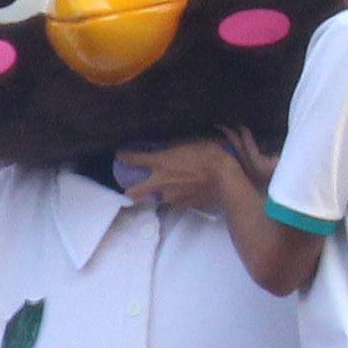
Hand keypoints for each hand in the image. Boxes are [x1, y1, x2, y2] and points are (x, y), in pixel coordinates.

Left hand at [110, 140, 229, 220]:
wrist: (226, 179)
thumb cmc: (208, 154)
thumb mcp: (189, 142)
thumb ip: (173, 145)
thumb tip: (166, 145)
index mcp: (160, 163)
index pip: (133, 159)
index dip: (123, 156)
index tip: (121, 154)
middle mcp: (160, 182)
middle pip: (134, 192)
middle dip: (130, 189)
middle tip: (132, 185)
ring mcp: (171, 197)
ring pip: (158, 197)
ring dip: (160, 191)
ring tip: (172, 184)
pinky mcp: (183, 205)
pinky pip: (175, 200)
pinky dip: (178, 194)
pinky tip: (188, 188)